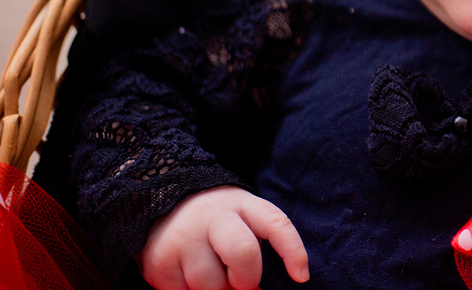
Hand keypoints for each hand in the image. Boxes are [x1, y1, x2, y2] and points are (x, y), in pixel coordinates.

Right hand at [137, 185, 308, 289]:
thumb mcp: (242, 216)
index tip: (301, 276)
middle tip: (241, 281)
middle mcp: (213, 218)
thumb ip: (255, 245)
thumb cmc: (216, 218)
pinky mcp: (159, 262)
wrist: (163, 202)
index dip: (293, 251)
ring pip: (211, 284)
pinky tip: (189, 275)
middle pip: (243, 253)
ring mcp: (183, 239)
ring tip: (212, 272)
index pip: (276, 224)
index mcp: (242, 204)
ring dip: (216, 288)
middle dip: (247, 277)